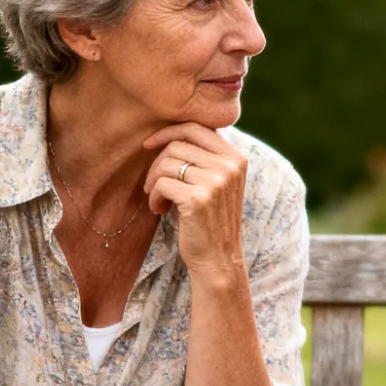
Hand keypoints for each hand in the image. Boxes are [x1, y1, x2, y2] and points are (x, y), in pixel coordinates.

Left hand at [142, 123, 247, 273]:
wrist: (218, 257)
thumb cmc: (210, 218)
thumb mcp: (217, 182)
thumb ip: (205, 156)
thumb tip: (171, 132)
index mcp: (236, 157)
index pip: (196, 127)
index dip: (168, 132)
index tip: (149, 145)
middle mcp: (229, 166)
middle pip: (177, 145)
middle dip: (157, 164)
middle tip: (153, 185)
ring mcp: (216, 181)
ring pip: (167, 164)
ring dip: (154, 183)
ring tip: (157, 200)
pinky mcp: (198, 198)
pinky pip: (162, 184)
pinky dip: (154, 197)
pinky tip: (159, 209)